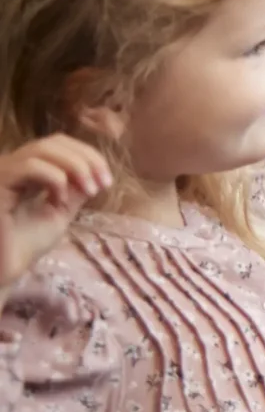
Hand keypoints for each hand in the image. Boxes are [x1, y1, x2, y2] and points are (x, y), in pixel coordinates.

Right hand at [0, 136, 111, 288]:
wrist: (4, 269)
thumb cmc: (24, 245)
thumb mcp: (60, 212)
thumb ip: (75, 190)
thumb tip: (96, 173)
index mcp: (28, 172)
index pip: (58, 145)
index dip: (87, 155)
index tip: (107, 181)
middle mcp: (12, 166)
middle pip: (53, 142)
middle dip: (87, 158)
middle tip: (103, 183)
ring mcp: (3, 173)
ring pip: (42, 148)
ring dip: (76, 166)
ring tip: (90, 190)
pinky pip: (28, 166)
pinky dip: (54, 178)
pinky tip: (61, 199)